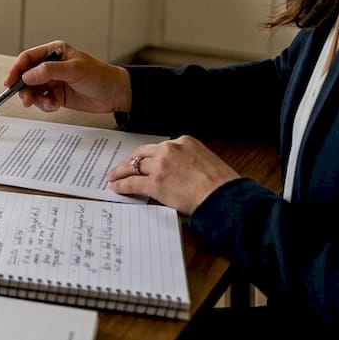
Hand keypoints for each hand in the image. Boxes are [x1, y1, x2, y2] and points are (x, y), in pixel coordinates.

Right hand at [4, 41, 130, 114]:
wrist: (115, 94)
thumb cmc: (100, 76)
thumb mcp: (74, 70)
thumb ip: (49, 71)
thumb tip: (27, 75)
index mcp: (55, 52)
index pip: (28, 58)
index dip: (16, 69)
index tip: (10, 82)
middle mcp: (51, 66)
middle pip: (27, 76)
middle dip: (24, 88)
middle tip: (26, 99)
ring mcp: (54, 81)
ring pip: (33, 90)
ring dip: (35, 99)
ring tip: (47, 104)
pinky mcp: (57, 95)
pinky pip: (42, 100)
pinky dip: (45, 105)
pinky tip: (55, 106)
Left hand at [106, 136, 239, 213]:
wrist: (224, 197)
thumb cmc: (222, 184)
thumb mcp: (205, 161)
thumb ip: (188, 160)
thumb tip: (177, 171)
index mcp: (184, 141)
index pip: (158, 147)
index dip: (147, 155)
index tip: (141, 160)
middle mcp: (170, 149)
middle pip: (142, 153)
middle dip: (129, 161)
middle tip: (120, 167)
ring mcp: (161, 165)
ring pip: (134, 166)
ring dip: (122, 172)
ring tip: (114, 177)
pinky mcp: (155, 182)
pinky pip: (133, 182)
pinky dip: (122, 185)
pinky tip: (116, 187)